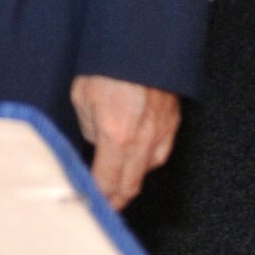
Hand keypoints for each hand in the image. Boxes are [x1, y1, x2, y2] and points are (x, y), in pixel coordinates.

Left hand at [71, 74, 181, 209]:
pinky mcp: (172, 126)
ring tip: (116, 187)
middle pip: (130, 186)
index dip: (98, 198)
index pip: (107, 182)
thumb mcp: (82, 96)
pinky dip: (146, 163)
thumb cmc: (107, 67)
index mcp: (115, 137)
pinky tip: (135, 161)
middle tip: (105, 207)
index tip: (89, 205)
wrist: (140, 46)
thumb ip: (89, 127)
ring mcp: (160, 135)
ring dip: (130, 182)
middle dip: (116, 200)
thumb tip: (96, 142)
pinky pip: (160, 154)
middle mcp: (141, 142)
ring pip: (146, 172)